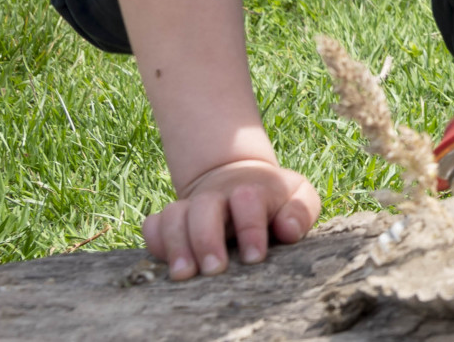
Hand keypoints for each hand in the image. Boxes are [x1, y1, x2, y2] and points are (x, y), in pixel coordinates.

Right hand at [142, 158, 318, 280]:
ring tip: (184, 275)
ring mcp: (192, 205)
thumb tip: (287, 230)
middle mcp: (218, 195)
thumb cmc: (275, 198)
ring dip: (176, 244)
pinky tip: (163, 261)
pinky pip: (153, 224)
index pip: (248, 200)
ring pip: (174, 215)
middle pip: (204, 207)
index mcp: (252, 189)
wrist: (240, 179)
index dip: (250, 229)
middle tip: (214, 270)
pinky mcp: (172, 218)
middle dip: (206, 239)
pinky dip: (155, 240)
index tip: (254, 257)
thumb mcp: (297, 195)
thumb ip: (300, 210)